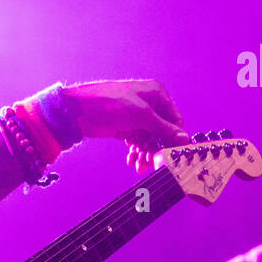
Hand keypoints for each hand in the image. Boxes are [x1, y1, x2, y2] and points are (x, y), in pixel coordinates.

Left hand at [62, 79, 187, 173]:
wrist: (78, 110)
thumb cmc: (109, 103)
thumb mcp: (141, 115)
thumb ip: (163, 128)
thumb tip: (184, 139)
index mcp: (157, 94)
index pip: (174, 119)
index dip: (174, 137)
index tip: (173, 154)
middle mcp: (149, 105)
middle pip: (162, 132)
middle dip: (157, 149)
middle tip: (155, 165)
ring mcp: (137, 117)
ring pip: (149, 140)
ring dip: (146, 154)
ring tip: (140, 167)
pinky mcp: (126, 128)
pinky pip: (137, 142)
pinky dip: (136, 152)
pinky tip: (132, 162)